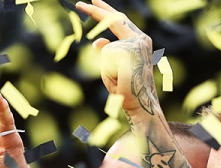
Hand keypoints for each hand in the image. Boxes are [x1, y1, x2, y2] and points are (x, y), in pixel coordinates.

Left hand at [75, 0, 155, 115]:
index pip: (119, 20)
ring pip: (106, 49)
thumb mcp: (112, 67)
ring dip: (107, 68)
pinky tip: (120, 78)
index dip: (104, 11)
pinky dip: (107, 70)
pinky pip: (105, 56)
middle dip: (95, 12)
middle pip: (114, 20)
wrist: (139, 105)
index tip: (92, 2)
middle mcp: (141, 39)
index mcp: (140, 41)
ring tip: (119, 79)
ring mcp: (136, 44)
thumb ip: (107, 51)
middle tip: (78, 4)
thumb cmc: (126, 89)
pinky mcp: (129, 51)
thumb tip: (96, 42)